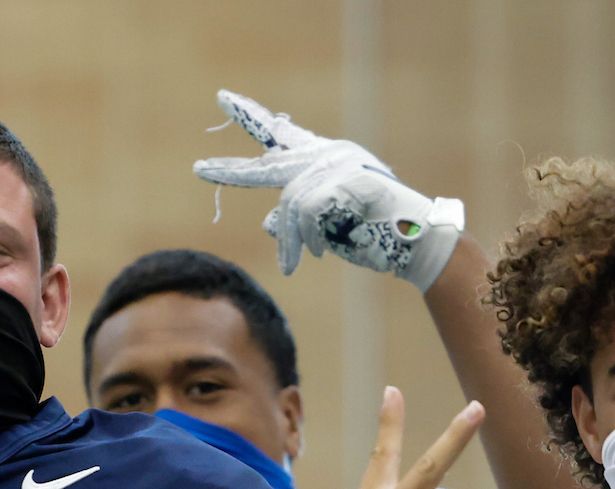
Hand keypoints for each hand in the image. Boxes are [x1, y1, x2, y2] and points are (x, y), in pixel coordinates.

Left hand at [193, 91, 464, 291]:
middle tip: (198, 169)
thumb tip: (266, 220)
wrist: (415, 241)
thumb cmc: (375, 234)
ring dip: (292, 243)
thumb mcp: (328, 225)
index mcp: (325, 159)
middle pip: (270, 164)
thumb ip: (298, 218)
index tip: (224, 99)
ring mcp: (336, 166)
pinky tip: (326, 252)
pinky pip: (306, 218)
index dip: (253, 118)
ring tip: (298, 263)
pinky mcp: (342, 182)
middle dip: (232, 171)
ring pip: (289, 207)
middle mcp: (328, 155)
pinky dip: (309, 242)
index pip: (283, 134)